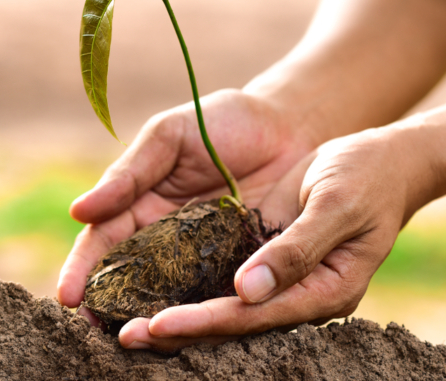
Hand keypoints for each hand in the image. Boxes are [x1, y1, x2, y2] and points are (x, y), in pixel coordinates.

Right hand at [57, 88, 316, 311]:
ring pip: (167, 294)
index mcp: (139, 204)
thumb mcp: (168, 138)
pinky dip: (200, 315)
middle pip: (127, 277)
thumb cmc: (219, 121)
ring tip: (131, 342)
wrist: (285, 126)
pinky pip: (215, 293)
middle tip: (89, 334)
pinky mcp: (236, 265)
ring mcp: (200, 255)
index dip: (81, 268)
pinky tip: (189, 335)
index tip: (67, 297)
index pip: (102, 241)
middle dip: (105, 305)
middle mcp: (164, 236)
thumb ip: (129, 174)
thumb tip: (77, 211)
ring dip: (147, 318)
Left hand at [120, 123, 433, 351]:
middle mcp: (292, 293)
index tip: (156, 325)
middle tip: (123, 337)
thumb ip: (296, 249)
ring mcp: (273, 276)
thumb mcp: (337, 205)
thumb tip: (247, 292)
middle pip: (227, 321)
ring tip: (121, 322)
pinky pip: (217, 276)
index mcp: (321, 290)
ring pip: (217, 305)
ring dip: (172, 311)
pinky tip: (148, 285)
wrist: (374, 158)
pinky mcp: (258, 254)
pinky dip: (183, 284)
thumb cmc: (365, 176)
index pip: (250, 316)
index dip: (202, 322)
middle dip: (175, 330)